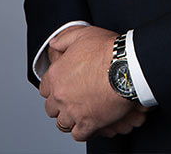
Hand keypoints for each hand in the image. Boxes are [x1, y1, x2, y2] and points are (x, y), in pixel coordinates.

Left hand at [39, 26, 148, 140]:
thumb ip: (64, 39)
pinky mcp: (88, 123)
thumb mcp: (83, 35)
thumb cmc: (107, 50)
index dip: (54, 87)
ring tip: (80, 112)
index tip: (62, 86)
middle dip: (60, 104)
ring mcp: (73, 111)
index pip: (44, 89)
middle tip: (73, 99)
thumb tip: (54, 44)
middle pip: (51, 108)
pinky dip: (83, 131)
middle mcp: (61, 95)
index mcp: (56, 75)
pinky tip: (89, 122)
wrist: (126, 66)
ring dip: (70, 118)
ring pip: (62, 123)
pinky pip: (78, 135)